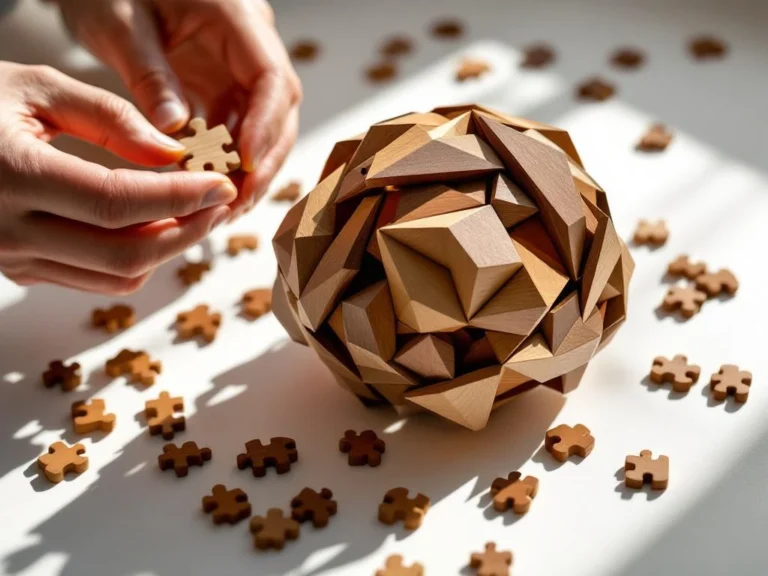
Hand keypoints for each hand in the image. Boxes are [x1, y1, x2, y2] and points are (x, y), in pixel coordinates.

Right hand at [0, 61, 235, 293]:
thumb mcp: (36, 88)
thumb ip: (109, 118)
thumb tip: (174, 155)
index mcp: (10, 175)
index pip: (118, 203)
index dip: (179, 197)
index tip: (221, 184)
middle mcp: (7, 231)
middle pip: (125, 254)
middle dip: (187, 231)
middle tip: (219, 203)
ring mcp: (13, 259)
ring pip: (116, 277)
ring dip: (168, 249)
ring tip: (194, 212)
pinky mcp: (21, 270)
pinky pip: (96, 280)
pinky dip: (138, 259)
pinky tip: (155, 226)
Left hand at [56, 0, 301, 216]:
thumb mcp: (119, 25)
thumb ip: (149, 76)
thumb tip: (175, 132)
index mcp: (237, 16)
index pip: (272, 79)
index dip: (265, 128)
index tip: (246, 168)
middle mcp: (250, 43)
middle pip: (278, 110)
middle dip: (262, 162)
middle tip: (236, 202)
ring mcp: (238, 66)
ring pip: (262, 125)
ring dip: (245, 168)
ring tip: (221, 205)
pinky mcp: (222, 83)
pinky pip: (234, 127)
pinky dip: (223, 158)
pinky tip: (204, 184)